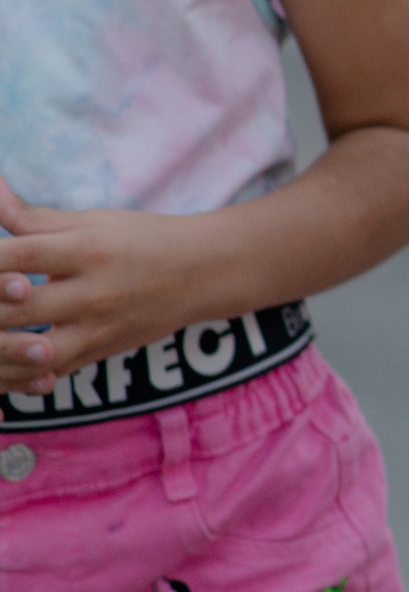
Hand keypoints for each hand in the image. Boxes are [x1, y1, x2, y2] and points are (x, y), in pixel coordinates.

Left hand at [0, 177, 208, 392]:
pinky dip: (22, 375)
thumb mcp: (92, 221)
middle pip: (17, 308)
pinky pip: (51, 373)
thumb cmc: (143, 240)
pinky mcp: (99, 353)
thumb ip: (32, 216)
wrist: (205, 274)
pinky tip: (5, 362)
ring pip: (32, 353)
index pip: (21, 255)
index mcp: (87, 251)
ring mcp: (98, 330)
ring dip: (0, 348)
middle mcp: (93, 293)